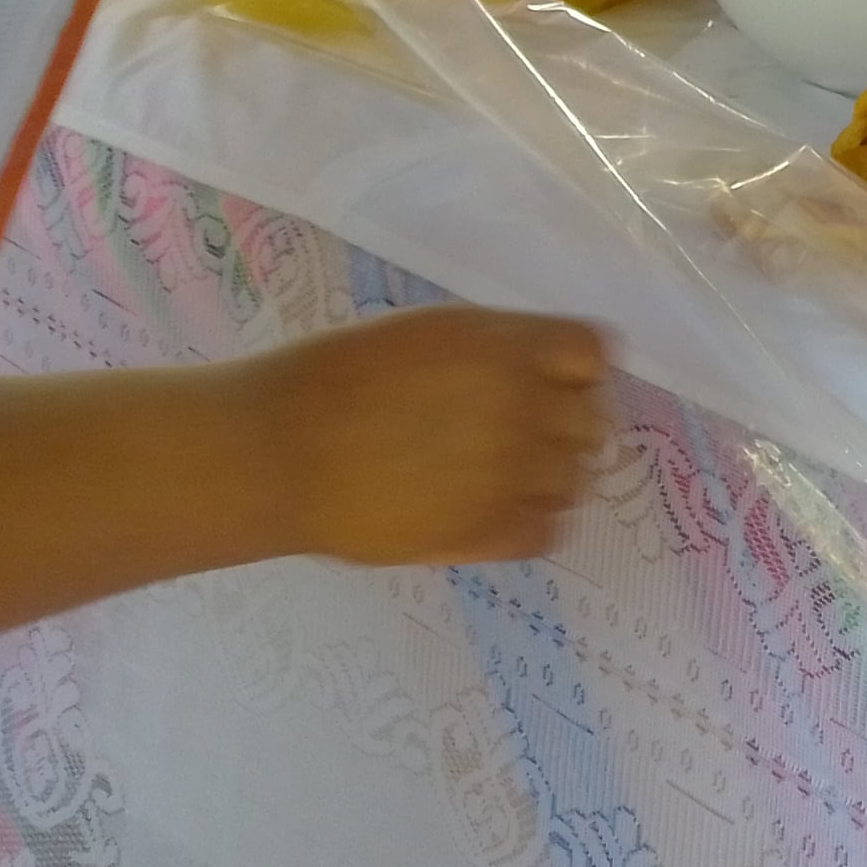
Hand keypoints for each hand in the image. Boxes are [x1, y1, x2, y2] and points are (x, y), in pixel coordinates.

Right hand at [253, 306, 613, 566]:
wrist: (272, 452)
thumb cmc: (334, 379)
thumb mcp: (429, 334)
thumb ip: (499, 350)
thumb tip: (548, 374)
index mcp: (507, 347)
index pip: (594, 353)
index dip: (576, 371)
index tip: (550, 384)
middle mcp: (522, 406)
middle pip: (591, 421)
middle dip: (561, 428)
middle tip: (512, 439)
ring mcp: (509, 473)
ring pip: (576, 481)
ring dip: (546, 481)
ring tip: (492, 481)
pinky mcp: (486, 532)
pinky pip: (547, 532)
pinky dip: (526, 526)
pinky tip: (485, 515)